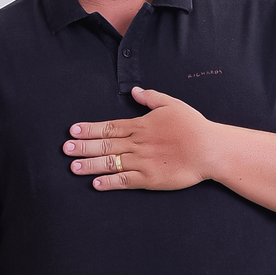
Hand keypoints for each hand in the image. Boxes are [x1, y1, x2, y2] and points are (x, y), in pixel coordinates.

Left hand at [64, 86, 219, 190]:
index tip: (73, 130)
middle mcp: (137, 143)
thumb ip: (151, 98)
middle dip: (82, 146)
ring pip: (110, 163)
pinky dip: (109, 182)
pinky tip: (96, 183)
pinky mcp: (149, 179)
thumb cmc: (193, 126)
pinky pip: (124, 181)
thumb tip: (135, 91)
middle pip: (104, 145)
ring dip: (89, 165)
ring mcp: (142, 162)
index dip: (89, 129)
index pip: (109, 127)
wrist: (209, 149)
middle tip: (65, 148)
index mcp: (140, 125)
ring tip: (73, 166)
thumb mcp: (172, 104)